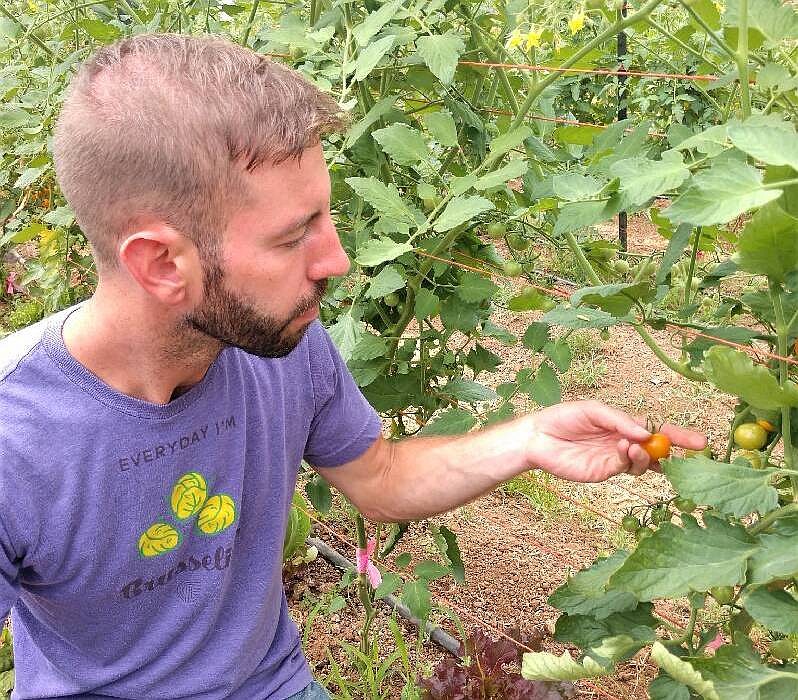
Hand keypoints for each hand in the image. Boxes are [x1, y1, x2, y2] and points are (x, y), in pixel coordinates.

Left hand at [524, 400, 707, 482]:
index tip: (701, 442)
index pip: (656, 431)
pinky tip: (624, 448)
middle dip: (675, 452)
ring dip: (647, 454)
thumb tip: (647, 433)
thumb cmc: (564, 418)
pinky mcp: (603, 472)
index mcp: (623, 426)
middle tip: (689, 450)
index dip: (679, 437)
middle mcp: (623, 444)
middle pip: (656, 451)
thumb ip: (621, 420)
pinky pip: (625, 468)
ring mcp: (614, 460)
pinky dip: (630, 459)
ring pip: (643, 463)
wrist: (538, 436)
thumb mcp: (594, 411)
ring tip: (636, 445)